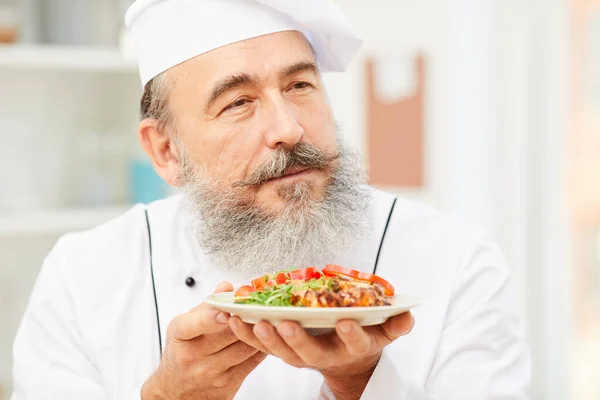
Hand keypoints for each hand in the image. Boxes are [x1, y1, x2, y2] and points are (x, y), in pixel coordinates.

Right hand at [141, 282, 266, 399]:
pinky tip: (266, 337)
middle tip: (260, 304)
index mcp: (181, 335)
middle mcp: (193, 356)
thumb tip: (226, 288)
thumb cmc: (183, 351)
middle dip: (246, 317)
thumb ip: (207, 306)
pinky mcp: (228, 383)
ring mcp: (211, 371)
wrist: (177, 391)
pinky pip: (252, 361)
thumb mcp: (186, 326)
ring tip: (268, 318)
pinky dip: (262, 347)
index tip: (225, 311)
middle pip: (227, 333)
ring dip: (259, 331)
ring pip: (244, 347)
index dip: (211, 317)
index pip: (193, 324)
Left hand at [229, 312, 413, 399]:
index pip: (353, 343)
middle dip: (297, 339)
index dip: (351, 334)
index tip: (346, 320)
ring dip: (266, 337)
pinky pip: (261, 344)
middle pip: (309, 352)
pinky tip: (233, 318)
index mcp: (350, 347)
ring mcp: (299, 354)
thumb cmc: (362, 336)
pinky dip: (246, 333)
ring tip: (254, 321)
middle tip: (285, 322)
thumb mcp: (383, 332)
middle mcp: (323, 355)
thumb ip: (395, 324)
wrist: (345, 358)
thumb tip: (407, 314)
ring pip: (281, 350)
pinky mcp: (281, 349)